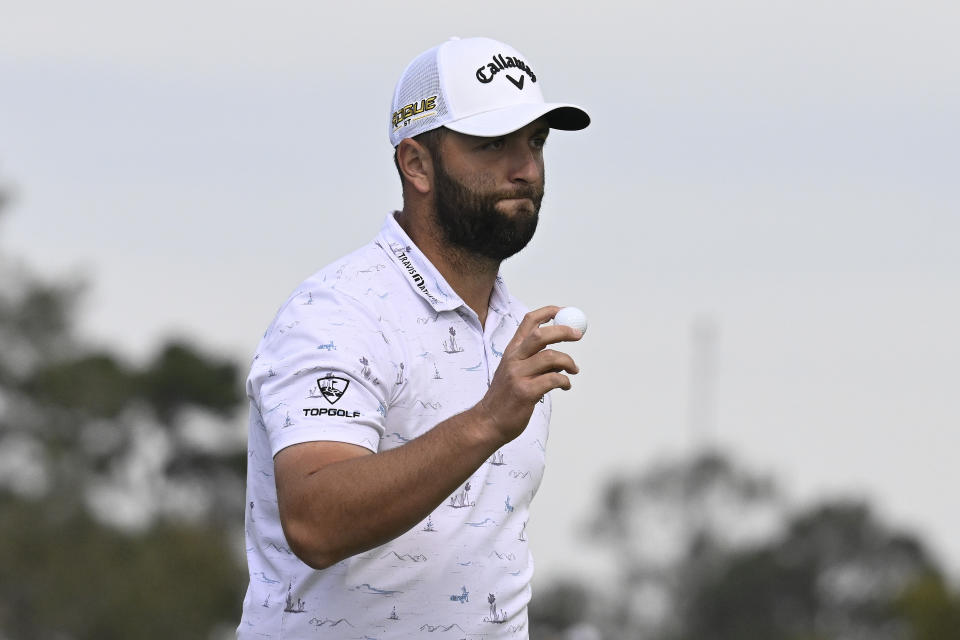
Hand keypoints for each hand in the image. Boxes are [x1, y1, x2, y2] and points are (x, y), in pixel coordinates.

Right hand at [474, 305, 581, 443]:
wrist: (488, 421)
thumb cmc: (505, 397)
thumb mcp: (512, 371)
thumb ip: (532, 360)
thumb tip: (559, 356)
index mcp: (511, 351)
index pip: (528, 322)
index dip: (547, 312)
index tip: (563, 311)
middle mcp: (514, 359)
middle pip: (541, 335)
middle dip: (563, 331)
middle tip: (578, 335)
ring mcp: (518, 375)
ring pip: (550, 357)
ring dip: (568, 362)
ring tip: (574, 370)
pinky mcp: (525, 392)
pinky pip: (553, 380)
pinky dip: (565, 381)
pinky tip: (565, 386)